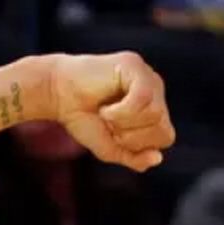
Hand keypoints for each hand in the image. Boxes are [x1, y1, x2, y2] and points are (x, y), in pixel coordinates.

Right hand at [48, 52, 175, 171]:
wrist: (57, 95)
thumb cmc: (82, 118)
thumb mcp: (109, 147)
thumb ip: (133, 157)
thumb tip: (158, 158)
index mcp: (154, 109)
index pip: (166, 137)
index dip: (139, 144)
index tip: (114, 134)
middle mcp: (156, 91)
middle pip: (163, 128)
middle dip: (132, 136)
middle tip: (109, 124)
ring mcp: (147, 76)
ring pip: (155, 114)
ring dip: (123, 122)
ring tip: (105, 112)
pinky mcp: (135, 66)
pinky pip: (143, 99)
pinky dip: (120, 111)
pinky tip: (105, 107)